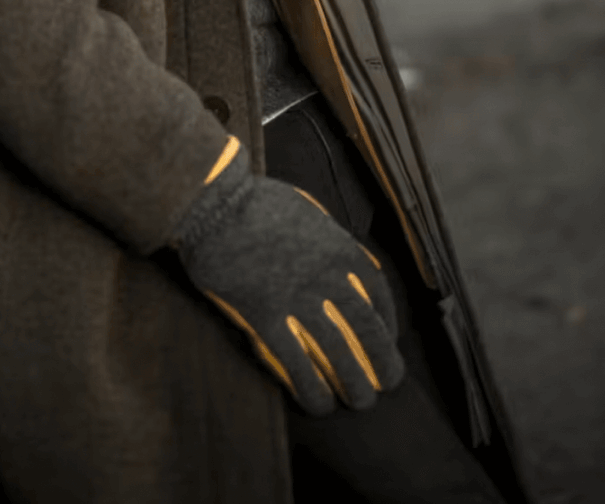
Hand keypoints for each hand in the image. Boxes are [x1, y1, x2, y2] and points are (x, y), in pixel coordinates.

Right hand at [171, 139, 403, 415]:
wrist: (215, 203)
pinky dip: (311, 388)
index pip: (377, 290)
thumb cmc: (255, 201)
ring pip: (338, 351)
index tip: (389, 338)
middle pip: (366, 326)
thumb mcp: (305, 210)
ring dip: (354, 383)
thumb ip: (326, 236)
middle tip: (388, 384)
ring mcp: (297, 297)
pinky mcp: (266, 316)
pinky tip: (317, 403)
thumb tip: (340, 256)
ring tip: (360, 402)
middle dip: (384, 360)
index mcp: (338, 245)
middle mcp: (326, 274)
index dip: (388, 319)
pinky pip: (296, 362)